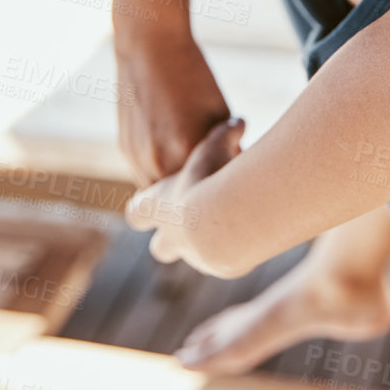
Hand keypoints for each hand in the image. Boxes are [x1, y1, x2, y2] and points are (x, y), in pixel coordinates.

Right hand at [116, 30, 230, 186]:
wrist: (150, 47)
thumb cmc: (194, 76)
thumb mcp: (220, 112)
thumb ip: (226, 150)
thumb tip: (234, 178)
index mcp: (188, 153)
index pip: (212, 191)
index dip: (225, 191)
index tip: (238, 186)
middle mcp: (159, 162)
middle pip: (185, 201)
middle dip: (201, 194)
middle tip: (218, 184)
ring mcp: (138, 158)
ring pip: (162, 196)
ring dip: (178, 193)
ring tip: (196, 176)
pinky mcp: (126, 151)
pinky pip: (146, 178)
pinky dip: (162, 176)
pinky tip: (176, 159)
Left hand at [126, 117, 245, 271]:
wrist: (225, 223)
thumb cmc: (211, 178)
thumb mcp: (217, 144)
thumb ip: (225, 132)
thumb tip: (238, 122)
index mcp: (159, 207)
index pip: (136, 212)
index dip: (144, 205)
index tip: (157, 196)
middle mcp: (173, 237)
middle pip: (160, 248)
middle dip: (171, 237)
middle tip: (194, 217)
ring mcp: (198, 257)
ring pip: (197, 255)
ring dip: (211, 239)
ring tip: (235, 215)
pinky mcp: (225, 267)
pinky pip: (226, 259)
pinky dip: (236, 245)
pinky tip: (253, 226)